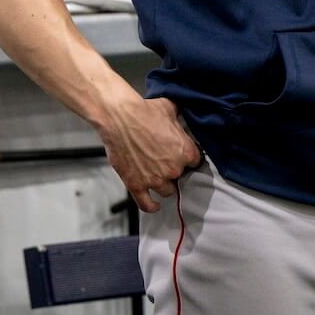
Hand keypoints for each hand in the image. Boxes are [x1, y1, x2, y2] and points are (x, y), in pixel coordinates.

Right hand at [96, 94, 202, 212]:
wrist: (119, 117)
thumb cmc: (143, 110)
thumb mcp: (170, 108)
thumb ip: (180, 117)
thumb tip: (185, 112)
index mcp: (185, 152)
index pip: (195, 162)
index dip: (187, 158)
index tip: (181, 156)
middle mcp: (173, 169)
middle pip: (180, 178)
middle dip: (174, 171)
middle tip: (164, 161)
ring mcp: (154, 180)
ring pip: (167, 191)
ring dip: (163, 185)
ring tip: (156, 175)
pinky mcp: (136, 185)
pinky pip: (147, 204)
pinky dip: (152, 206)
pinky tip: (155, 205)